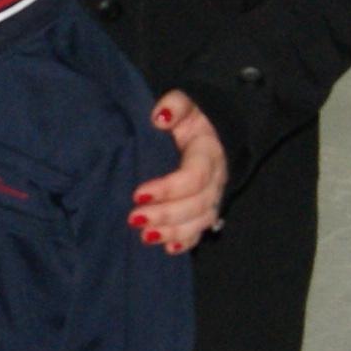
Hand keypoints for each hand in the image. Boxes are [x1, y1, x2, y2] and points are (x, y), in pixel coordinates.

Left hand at [129, 92, 225, 254]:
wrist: (204, 128)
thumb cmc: (187, 116)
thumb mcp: (183, 102)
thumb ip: (175, 105)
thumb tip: (160, 117)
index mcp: (209, 152)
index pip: (194, 176)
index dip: (169, 189)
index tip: (138, 194)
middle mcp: (215, 178)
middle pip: (198, 204)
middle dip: (166, 215)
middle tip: (134, 218)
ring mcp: (212, 196)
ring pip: (200, 222)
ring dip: (173, 232)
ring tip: (145, 236)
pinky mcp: (205, 209)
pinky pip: (200, 231)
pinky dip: (185, 242)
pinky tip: (167, 248)